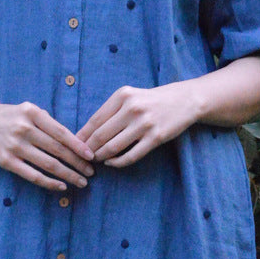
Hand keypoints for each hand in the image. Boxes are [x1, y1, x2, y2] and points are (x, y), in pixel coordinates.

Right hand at [0, 98, 94, 190]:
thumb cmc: (6, 115)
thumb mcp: (26, 109)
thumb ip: (47, 122)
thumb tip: (72, 140)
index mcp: (32, 113)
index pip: (62, 133)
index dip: (79, 146)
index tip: (92, 156)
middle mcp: (25, 129)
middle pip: (58, 150)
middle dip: (78, 163)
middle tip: (91, 173)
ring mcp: (15, 146)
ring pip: (48, 164)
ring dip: (68, 175)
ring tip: (81, 182)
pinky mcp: (6, 161)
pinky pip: (33, 175)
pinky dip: (49, 182)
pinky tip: (61, 186)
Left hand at [77, 82, 199, 168]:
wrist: (184, 100)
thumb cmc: (151, 100)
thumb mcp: (130, 97)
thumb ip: (111, 111)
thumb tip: (86, 133)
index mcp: (122, 95)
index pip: (95, 120)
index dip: (82, 136)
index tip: (74, 145)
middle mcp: (132, 108)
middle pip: (101, 135)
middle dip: (89, 149)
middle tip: (83, 157)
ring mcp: (144, 124)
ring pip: (113, 147)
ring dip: (101, 157)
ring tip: (96, 160)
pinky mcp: (156, 137)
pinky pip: (131, 156)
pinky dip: (118, 162)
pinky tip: (112, 163)